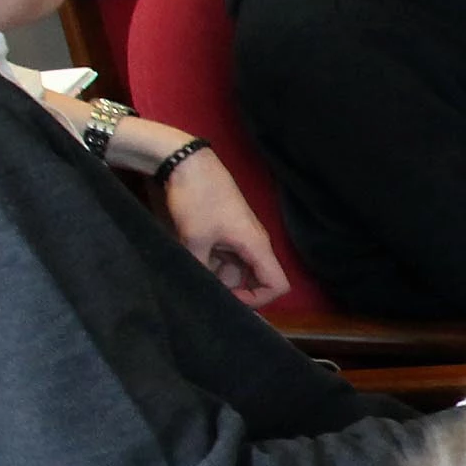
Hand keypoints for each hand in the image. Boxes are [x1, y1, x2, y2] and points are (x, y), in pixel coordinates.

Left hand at [158, 147, 286, 306]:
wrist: (188, 165)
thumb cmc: (198, 200)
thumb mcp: (195, 240)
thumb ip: (201, 270)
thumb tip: (200, 290)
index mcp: (256, 246)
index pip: (277, 285)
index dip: (257, 300)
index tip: (227, 301)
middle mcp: (253, 245)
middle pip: (254, 280)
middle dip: (230, 289)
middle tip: (202, 288)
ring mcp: (238, 238)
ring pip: (234, 270)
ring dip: (215, 275)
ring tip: (189, 268)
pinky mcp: (224, 232)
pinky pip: (223, 257)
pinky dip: (208, 262)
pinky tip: (188, 256)